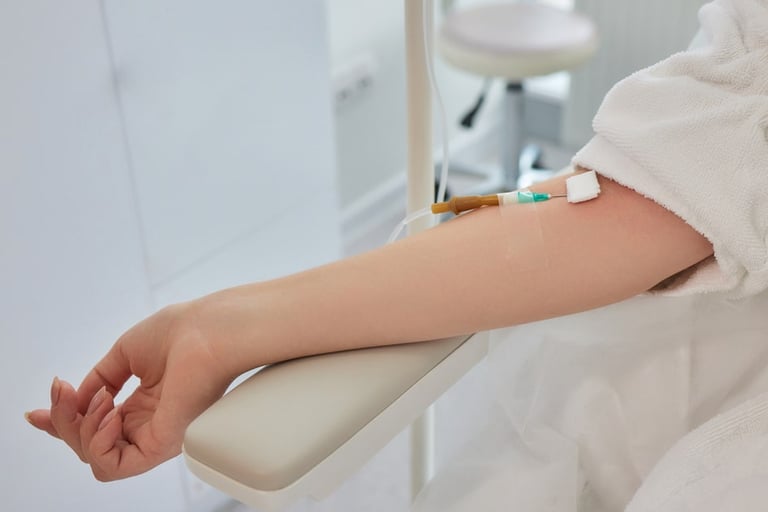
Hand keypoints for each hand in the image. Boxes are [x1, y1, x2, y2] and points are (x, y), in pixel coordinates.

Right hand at [25, 302, 236, 480]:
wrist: (208, 330)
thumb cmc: (181, 332)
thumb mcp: (125, 355)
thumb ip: (98, 380)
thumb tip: (75, 399)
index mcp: (144, 405)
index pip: (96, 427)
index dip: (62, 422)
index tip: (37, 411)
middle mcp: (149, 424)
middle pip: (89, 444)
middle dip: (63, 421)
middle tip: (62, 393)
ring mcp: (155, 436)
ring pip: (95, 458)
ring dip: (80, 428)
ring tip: (99, 398)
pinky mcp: (161, 446)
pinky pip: (113, 466)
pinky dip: (97, 442)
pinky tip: (109, 413)